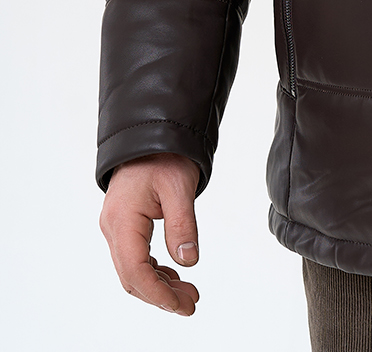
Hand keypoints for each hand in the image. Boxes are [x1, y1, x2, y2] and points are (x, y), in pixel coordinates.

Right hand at [99, 153, 201, 314]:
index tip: (181, 306)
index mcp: (122, 220)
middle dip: (160, 295)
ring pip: (132, 269)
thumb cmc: (163, 154)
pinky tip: (174, 275)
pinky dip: (154, 270)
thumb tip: (188, 261)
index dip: (158, 294)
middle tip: (191, 303)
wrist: (150, 131)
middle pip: (131, 276)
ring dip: (158, 285)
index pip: (135, 271)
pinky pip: (134, 256)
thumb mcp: (179, 187)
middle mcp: (113, 227)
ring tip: (188, 293)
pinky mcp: (124, 224)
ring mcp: (116, 226)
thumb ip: (182, 225)